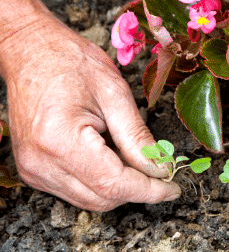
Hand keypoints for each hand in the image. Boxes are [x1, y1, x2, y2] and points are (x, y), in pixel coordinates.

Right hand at [4, 12, 179, 210]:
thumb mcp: (115, 94)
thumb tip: (159, 167)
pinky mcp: (34, 168)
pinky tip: (112, 157)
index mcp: (61, 140)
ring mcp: (33, 169)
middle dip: (137, 190)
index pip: (114, 184)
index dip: (149, 190)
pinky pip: (75, 189)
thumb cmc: (72, 62)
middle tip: (162, 172)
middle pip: (102, 198)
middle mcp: (41, 163)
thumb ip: (137, 137)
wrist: (33, 52)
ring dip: (119, 186)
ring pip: (89, 199)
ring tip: (136, 160)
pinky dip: (100, 180)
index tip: (173, 188)